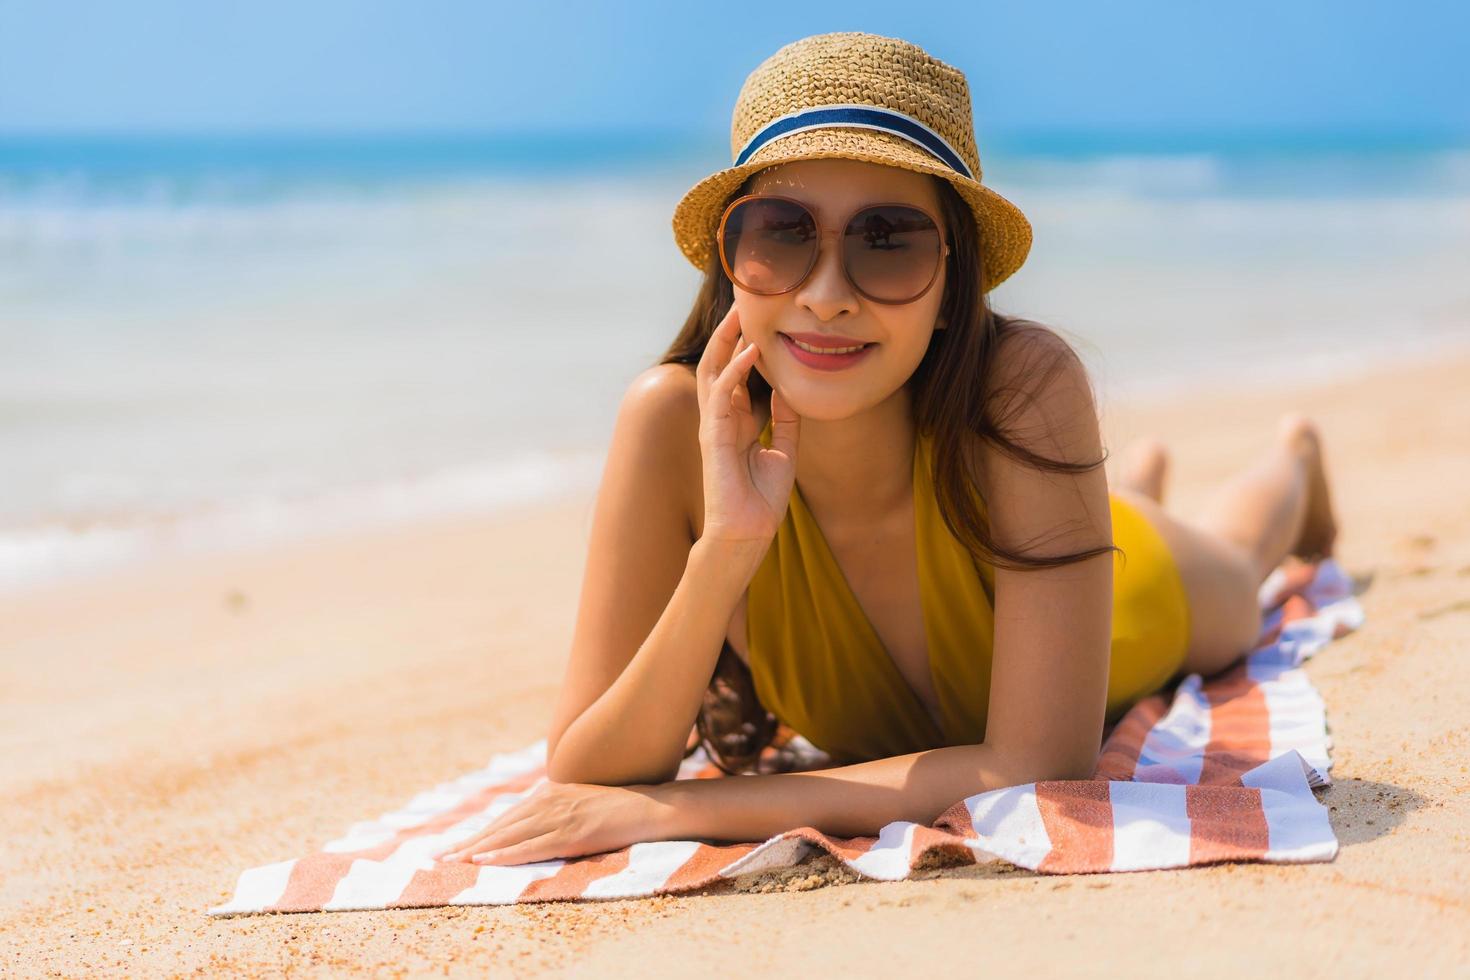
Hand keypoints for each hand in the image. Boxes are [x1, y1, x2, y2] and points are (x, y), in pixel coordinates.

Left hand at [430, 780, 678, 866]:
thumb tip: (537, 825)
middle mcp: (549, 801)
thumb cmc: (620, 808)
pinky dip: (505, 854)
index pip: (506, 818)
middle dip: (468, 842)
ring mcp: (560, 815)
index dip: (478, 834)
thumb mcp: (581, 803)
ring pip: (509, 836)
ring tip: (452, 862)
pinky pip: (532, 846)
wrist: (650, 806)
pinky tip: (485, 861)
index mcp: (549, 793)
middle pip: (500, 826)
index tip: (453, 847)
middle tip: (439, 857)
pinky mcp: (572, 832)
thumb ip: (558, 811)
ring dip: (477, 850)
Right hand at [695, 305, 799, 545]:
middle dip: (729, 332)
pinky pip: (721, 395)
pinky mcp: (713, 436)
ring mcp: (714, 425)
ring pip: (714, 371)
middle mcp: (721, 418)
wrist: (748, 532)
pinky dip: (735, 371)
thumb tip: (790, 390)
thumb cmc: (760, 499)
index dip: (745, 344)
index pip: (736, 373)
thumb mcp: (784, 450)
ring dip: (726, 340)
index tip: (759, 317)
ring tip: (740, 312)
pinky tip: (750, 351)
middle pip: (720, 363)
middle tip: (744, 300)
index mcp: (735, 422)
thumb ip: (786, 420)